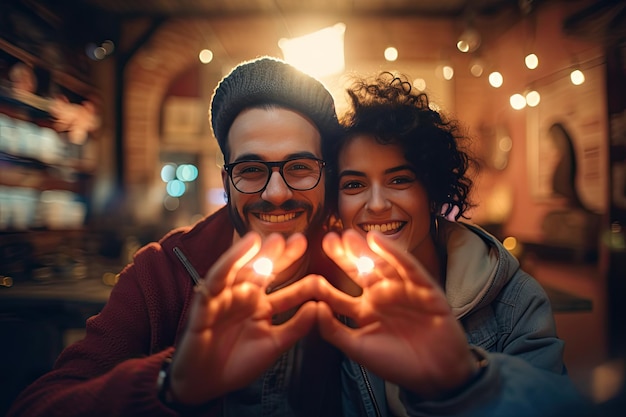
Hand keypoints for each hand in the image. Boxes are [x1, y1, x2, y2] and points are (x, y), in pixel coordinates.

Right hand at [168, 232, 317, 404]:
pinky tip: (246, 246)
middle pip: (264, 270)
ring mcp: (225, 296)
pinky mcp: (206, 301)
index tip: (321, 268)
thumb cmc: (237, 364)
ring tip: (276, 239)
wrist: (204, 383)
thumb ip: (296, 326)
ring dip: (259, 252)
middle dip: (281, 256)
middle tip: (300, 240)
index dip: (300, 276)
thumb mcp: (273, 345)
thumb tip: (320, 307)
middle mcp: (243, 296)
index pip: (283, 285)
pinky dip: (231, 260)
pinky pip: (218, 277)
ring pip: (242, 268)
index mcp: (260, 306)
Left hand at [317, 229, 476, 398]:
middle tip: (328, 240)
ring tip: (347, 236)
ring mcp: (402, 290)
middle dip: (343, 256)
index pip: (339, 294)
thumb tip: (313, 308)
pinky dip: (392, 252)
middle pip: (358, 272)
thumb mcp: (359, 349)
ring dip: (364, 250)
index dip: (323, 285)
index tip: (307, 275)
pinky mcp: (423, 287)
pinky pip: (406, 266)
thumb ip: (334, 331)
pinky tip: (376, 240)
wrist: (437, 375)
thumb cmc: (398, 364)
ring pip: (379, 264)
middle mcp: (381, 297)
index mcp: (365, 312)